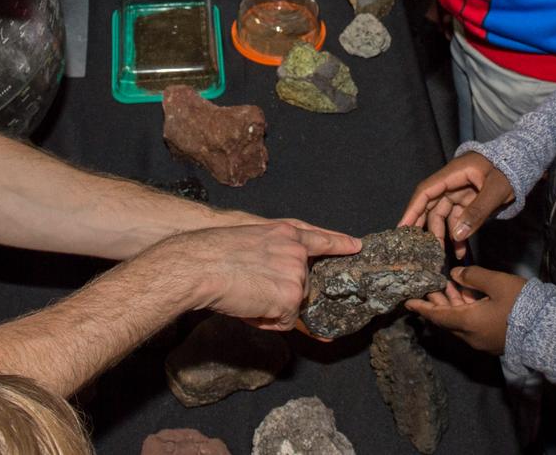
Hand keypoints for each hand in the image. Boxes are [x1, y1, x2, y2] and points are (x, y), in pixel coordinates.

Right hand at [163, 222, 359, 331]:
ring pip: (293, 305)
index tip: (356, 246)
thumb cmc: (212, 253)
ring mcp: (297, 274)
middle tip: (251, 291)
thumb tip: (280, 280)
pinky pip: (284, 322)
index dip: (339, 243)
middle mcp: (296, 251)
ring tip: (245, 296)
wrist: (200, 265)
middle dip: (281, 294)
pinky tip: (248, 307)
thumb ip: (272, 254)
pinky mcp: (291, 297)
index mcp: (285, 232)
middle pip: (302, 285)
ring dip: (272, 308)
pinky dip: (266, 321)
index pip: (320, 238)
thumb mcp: (250, 242)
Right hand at [398, 151, 513, 258]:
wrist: (525, 162)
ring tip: (444, 255)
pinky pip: (458, 219)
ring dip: (444, 235)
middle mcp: (452, 182)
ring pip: (444, 215)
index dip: (412, 209)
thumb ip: (477, 212)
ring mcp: (460, 192)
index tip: (402, 228)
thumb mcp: (497, 189)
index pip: (426, 191)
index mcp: (454, 173)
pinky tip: (461, 251)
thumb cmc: (511, 170)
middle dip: (424, 226)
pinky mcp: (469, 201)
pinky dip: (458, 234)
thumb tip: (456, 236)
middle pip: (431, 205)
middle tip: (417, 248)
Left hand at [405, 265, 526, 354]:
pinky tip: (466, 293)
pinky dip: (464, 309)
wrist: (549, 330)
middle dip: (436, 302)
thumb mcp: (496, 283)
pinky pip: (471, 324)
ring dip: (452, 303)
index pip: (437, 316)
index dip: (422, 307)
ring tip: (445, 284)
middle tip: (426, 286)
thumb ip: (473, 277)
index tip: (407, 302)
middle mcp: (471, 335)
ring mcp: (482, 340)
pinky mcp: (493, 339)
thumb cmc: (521, 305)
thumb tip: (455, 274)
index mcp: (468, 323)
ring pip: (460, 320)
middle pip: (446, 319)